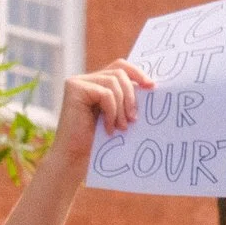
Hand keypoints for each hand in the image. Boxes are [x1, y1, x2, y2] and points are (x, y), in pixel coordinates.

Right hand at [48, 58, 154, 175]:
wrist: (75, 157)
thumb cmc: (99, 140)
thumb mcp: (118, 115)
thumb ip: (126, 99)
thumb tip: (150, 85)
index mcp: (97, 82)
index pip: (121, 67)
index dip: (138, 73)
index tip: (152, 87)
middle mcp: (86, 79)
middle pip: (119, 72)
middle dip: (131, 96)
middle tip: (134, 119)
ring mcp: (78, 82)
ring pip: (113, 83)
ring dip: (122, 107)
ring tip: (122, 127)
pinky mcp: (74, 88)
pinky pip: (105, 94)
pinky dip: (112, 112)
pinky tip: (108, 128)